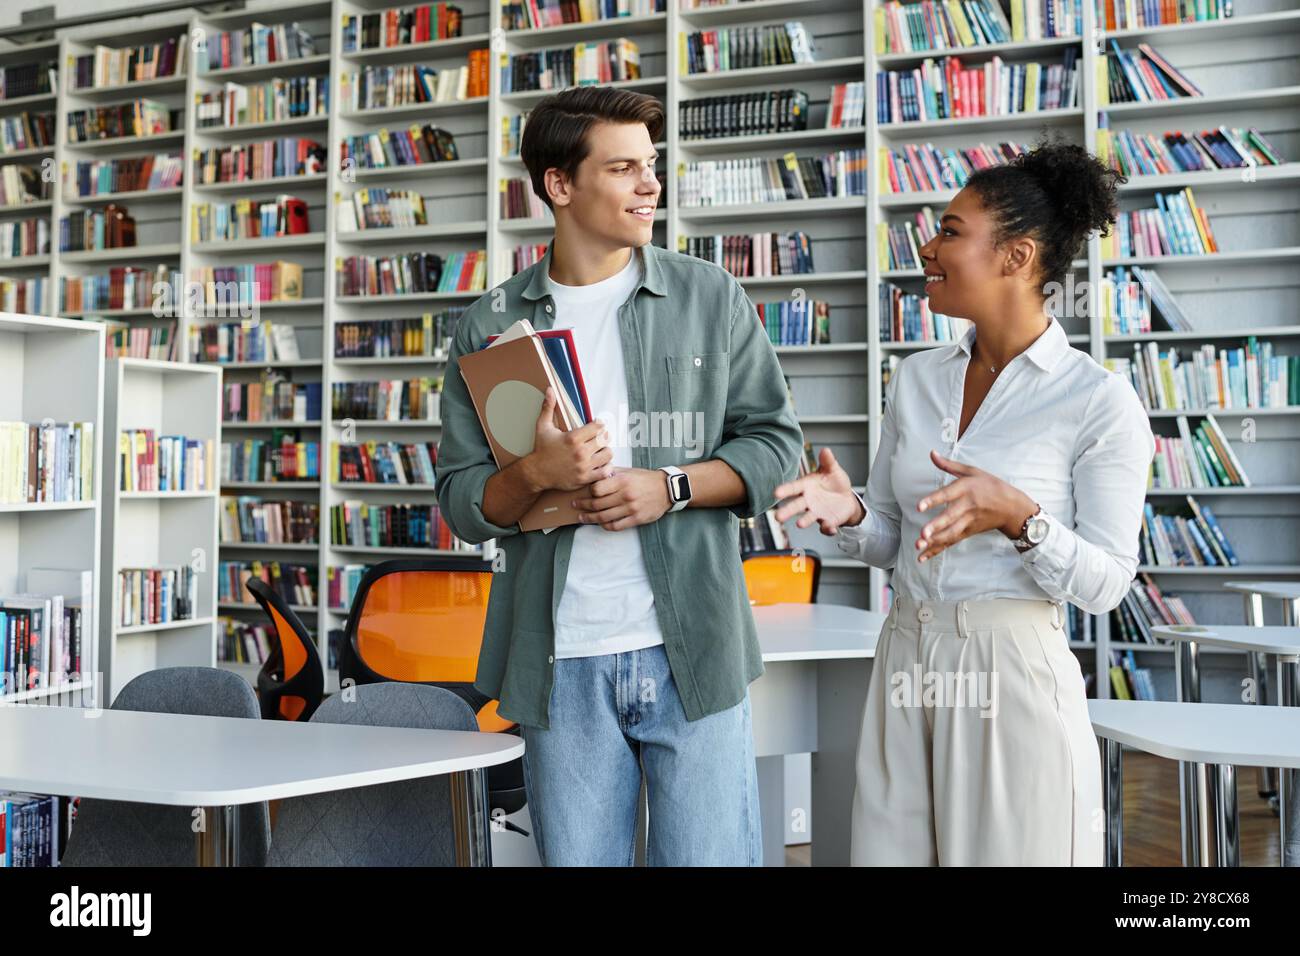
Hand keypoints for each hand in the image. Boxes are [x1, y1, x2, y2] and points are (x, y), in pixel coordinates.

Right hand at [525, 387, 612, 491]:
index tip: (597, 426)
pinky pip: (605, 472)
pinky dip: (605, 467)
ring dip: (606, 451)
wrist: (536, 473)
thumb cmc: (541, 449)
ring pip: (608, 455)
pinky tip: (599, 464)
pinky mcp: (585, 478)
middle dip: (603, 437)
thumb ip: (548, 407)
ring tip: (600, 451)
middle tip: (599, 438)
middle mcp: (580, 452)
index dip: (599, 424)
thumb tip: (550, 390)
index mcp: (573, 438)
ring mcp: (584, 467)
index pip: (598, 426)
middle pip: (605, 439)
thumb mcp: (543, 427)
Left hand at [571, 467, 671, 531]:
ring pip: (604, 517)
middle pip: (597, 504)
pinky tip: (600, 523)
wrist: (666, 489)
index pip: (597, 489)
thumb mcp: (628, 471)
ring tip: (581, 517)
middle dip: (583, 505)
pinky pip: (616, 526)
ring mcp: (631, 509)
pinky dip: (605, 526)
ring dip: (590, 518)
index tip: (584, 491)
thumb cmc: (645, 479)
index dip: (588, 491)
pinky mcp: (636, 519)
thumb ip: (611, 473)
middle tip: (575, 504)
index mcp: (622, 481)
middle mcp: (626, 495)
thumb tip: (594, 473)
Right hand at [772, 447, 863, 534]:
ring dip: (804, 521)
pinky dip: (827, 528)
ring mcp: (817, 512)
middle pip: (795, 506)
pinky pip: (826, 527)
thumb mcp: (833, 470)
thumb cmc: (835, 482)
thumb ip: (828, 462)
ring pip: (808, 518)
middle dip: (787, 511)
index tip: (776, 493)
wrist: (847, 498)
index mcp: (807, 486)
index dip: (785, 490)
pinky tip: (829, 527)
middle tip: (778, 517)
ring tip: (800, 524)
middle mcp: (808, 501)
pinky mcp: (827, 522)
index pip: (794, 488)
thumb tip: (826, 450)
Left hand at [915, 450, 1037, 561]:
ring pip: (951, 533)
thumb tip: (931, 453)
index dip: (933, 500)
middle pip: (950, 518)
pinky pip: (951, 542)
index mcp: (966, 488)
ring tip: (918, 545)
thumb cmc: (991, 486)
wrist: (1013, 508)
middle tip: (922, 533)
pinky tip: (922, 556)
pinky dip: (937, 550)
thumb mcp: (972, 471)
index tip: (919, 506)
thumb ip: (949, 465)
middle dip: (936, 526)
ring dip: (935, 541)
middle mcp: (967, 507)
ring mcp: (968, 522)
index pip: (948, 494)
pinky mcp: (968, 532)